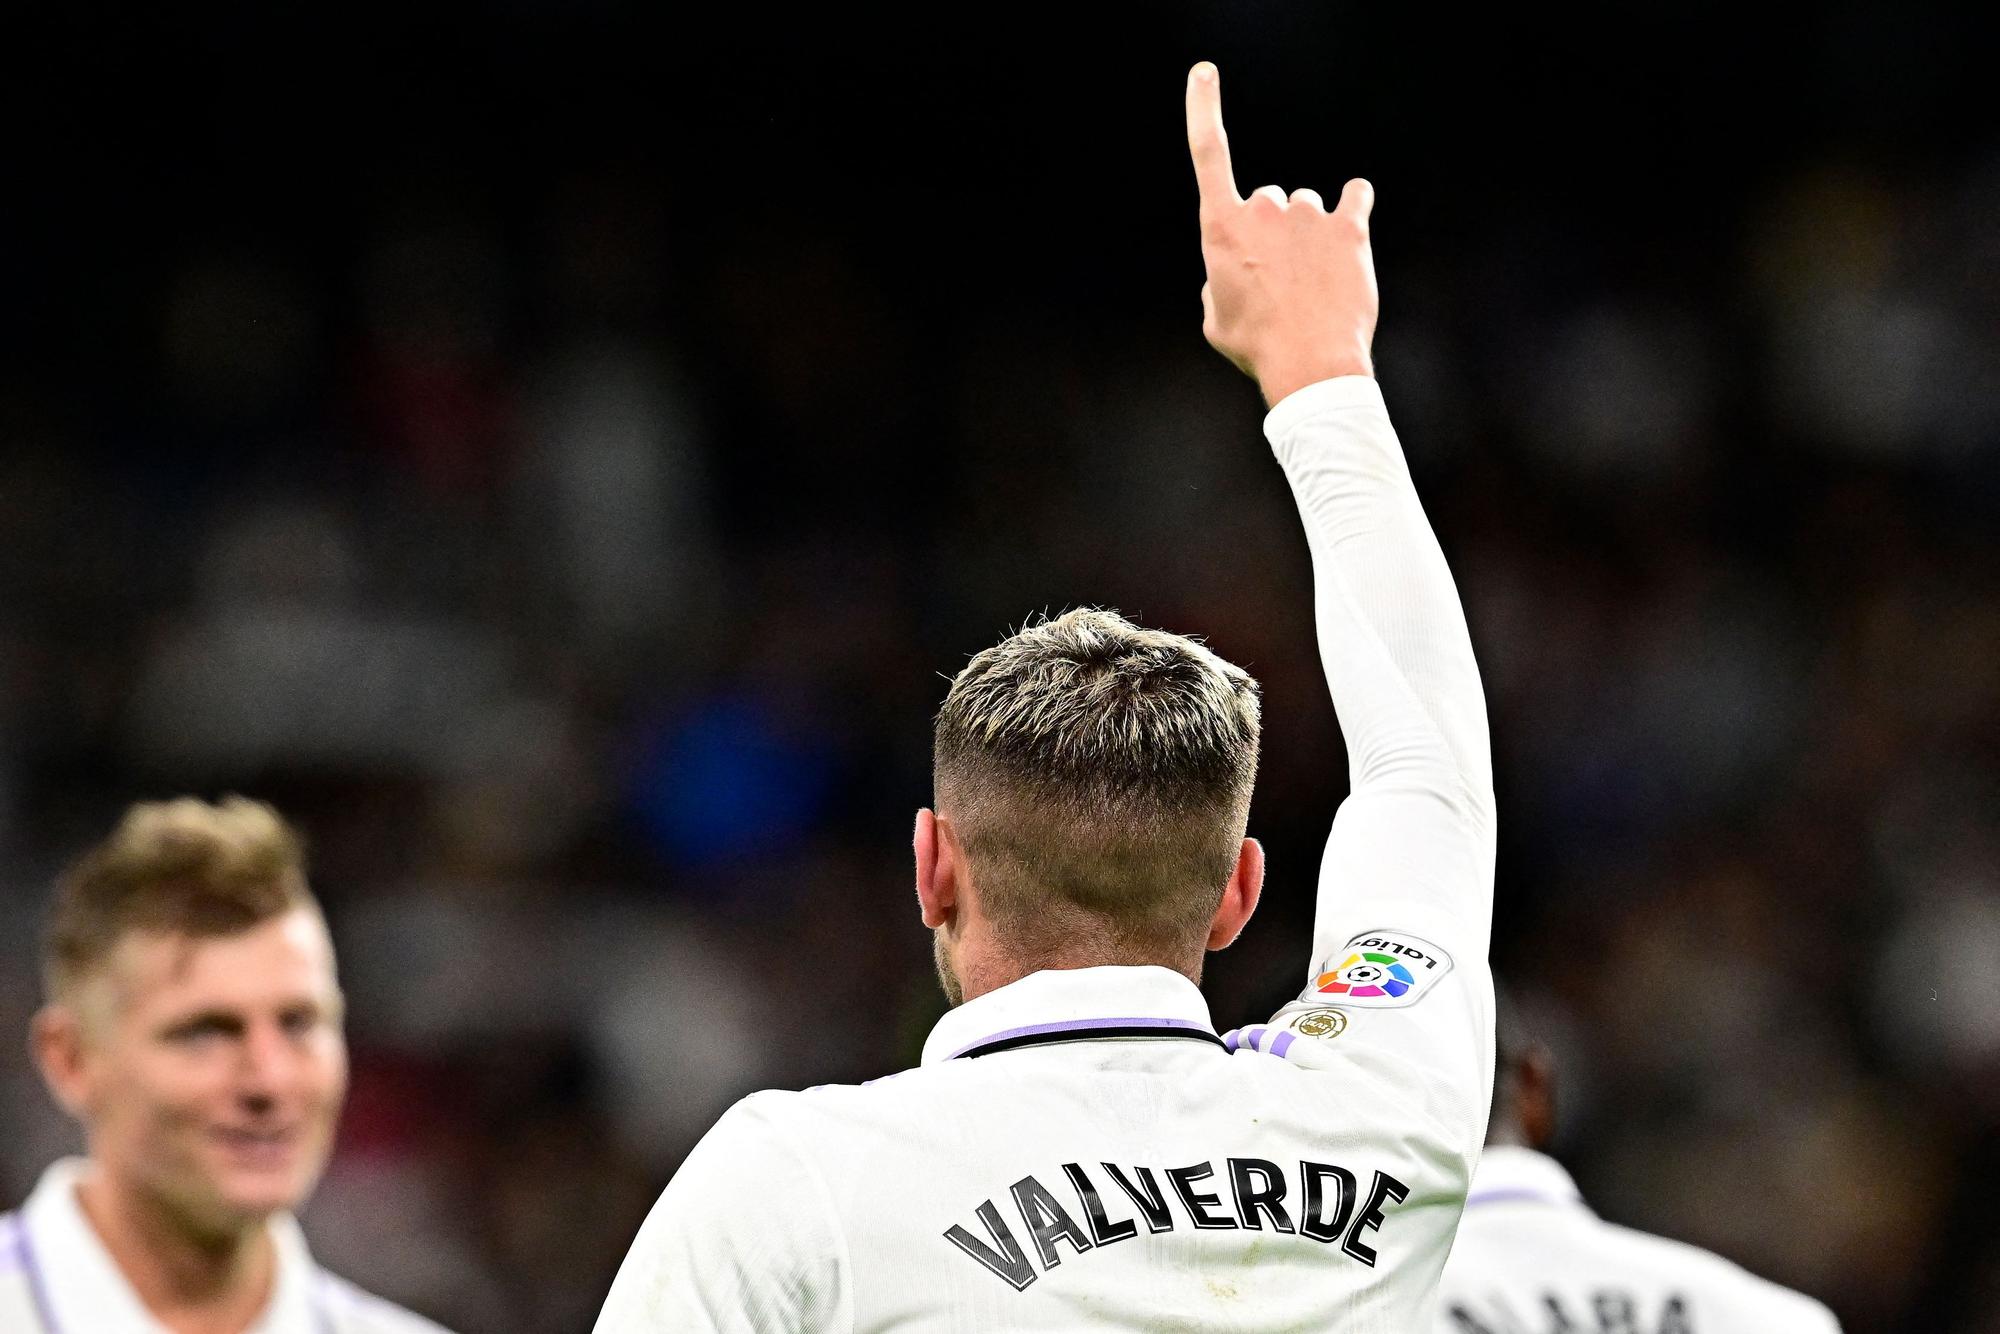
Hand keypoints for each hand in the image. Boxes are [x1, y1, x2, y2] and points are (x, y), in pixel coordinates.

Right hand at [1185, 61, 1378, 405]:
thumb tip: (1236, 270)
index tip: (1204, 73)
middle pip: (1267, 200)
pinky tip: (1353, 230)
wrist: (1310, 365)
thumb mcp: (1215, 318)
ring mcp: (1308, 215)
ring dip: (1311, 235)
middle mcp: (1263, 209)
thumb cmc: (1256, 346)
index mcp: (1221, 228)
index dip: (1204, 109)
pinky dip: (1355, 208)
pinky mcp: (1349, 227)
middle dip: (1272, 231)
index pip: (1207, 152)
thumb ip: (1220, 280)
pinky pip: (1356, 196)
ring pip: (1308, 208)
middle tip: (1280, 279)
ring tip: (1314, 282)